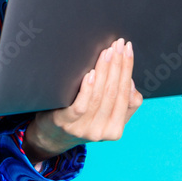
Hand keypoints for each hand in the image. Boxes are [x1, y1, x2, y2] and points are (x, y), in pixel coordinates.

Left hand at [23, 38, 142, 163]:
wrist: (51, 136)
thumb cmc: (82, 119)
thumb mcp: (105, 116)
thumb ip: (122, 103)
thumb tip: (130, 82)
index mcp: (116, 129)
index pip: (128, 96)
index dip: (128, 70)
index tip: (128, 49)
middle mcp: (102, 131)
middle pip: (114, 93)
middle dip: (118, 65)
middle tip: (119, 44)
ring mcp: (83, 128)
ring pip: (99, 96)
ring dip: (105, 71)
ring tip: (107, 52)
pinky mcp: (65, 123)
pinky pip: (80, 105)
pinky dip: (88, 88)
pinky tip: (91, 73)